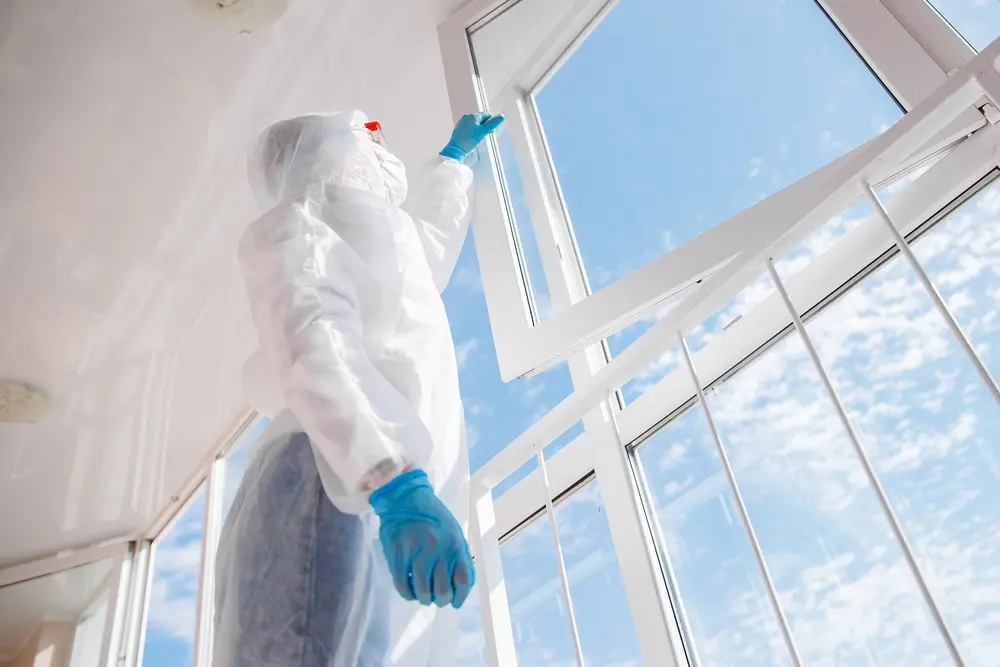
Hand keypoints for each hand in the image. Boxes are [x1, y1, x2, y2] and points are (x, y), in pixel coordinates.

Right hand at [370, 469, 474, 607]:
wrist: (405, 498)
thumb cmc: (432, 517)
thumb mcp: (454, 532)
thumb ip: (459, 557)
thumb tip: (461, 589)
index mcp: (455, 543)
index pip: (463, 581)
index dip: (459, 597)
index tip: (454, 602)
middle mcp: (438, 548)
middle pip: (443, 591)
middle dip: (440, 601)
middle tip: (435, 598)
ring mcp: (416, 551)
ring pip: (422, 591)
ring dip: (423, 599)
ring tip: (422, 595)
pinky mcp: (397, 553)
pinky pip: (403, 585)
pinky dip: (408, 594)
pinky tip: (410, 590)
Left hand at [439, 112, 504, 161]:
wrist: (456, 150)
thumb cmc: (468, 141)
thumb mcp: (483, 132)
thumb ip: (493, 124)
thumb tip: (501, 116)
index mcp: (472, 115)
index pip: (487, 114)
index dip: (491, 122)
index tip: (490, 130)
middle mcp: (466, 117)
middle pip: (481, 118)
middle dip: (485, 126)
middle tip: (484, 135)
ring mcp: (462, 122)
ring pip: (476, 123)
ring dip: (479, 129)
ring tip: (477, 137)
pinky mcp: (460, 128)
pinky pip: (470, 127)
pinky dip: (473, 132)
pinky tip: (472, 138)